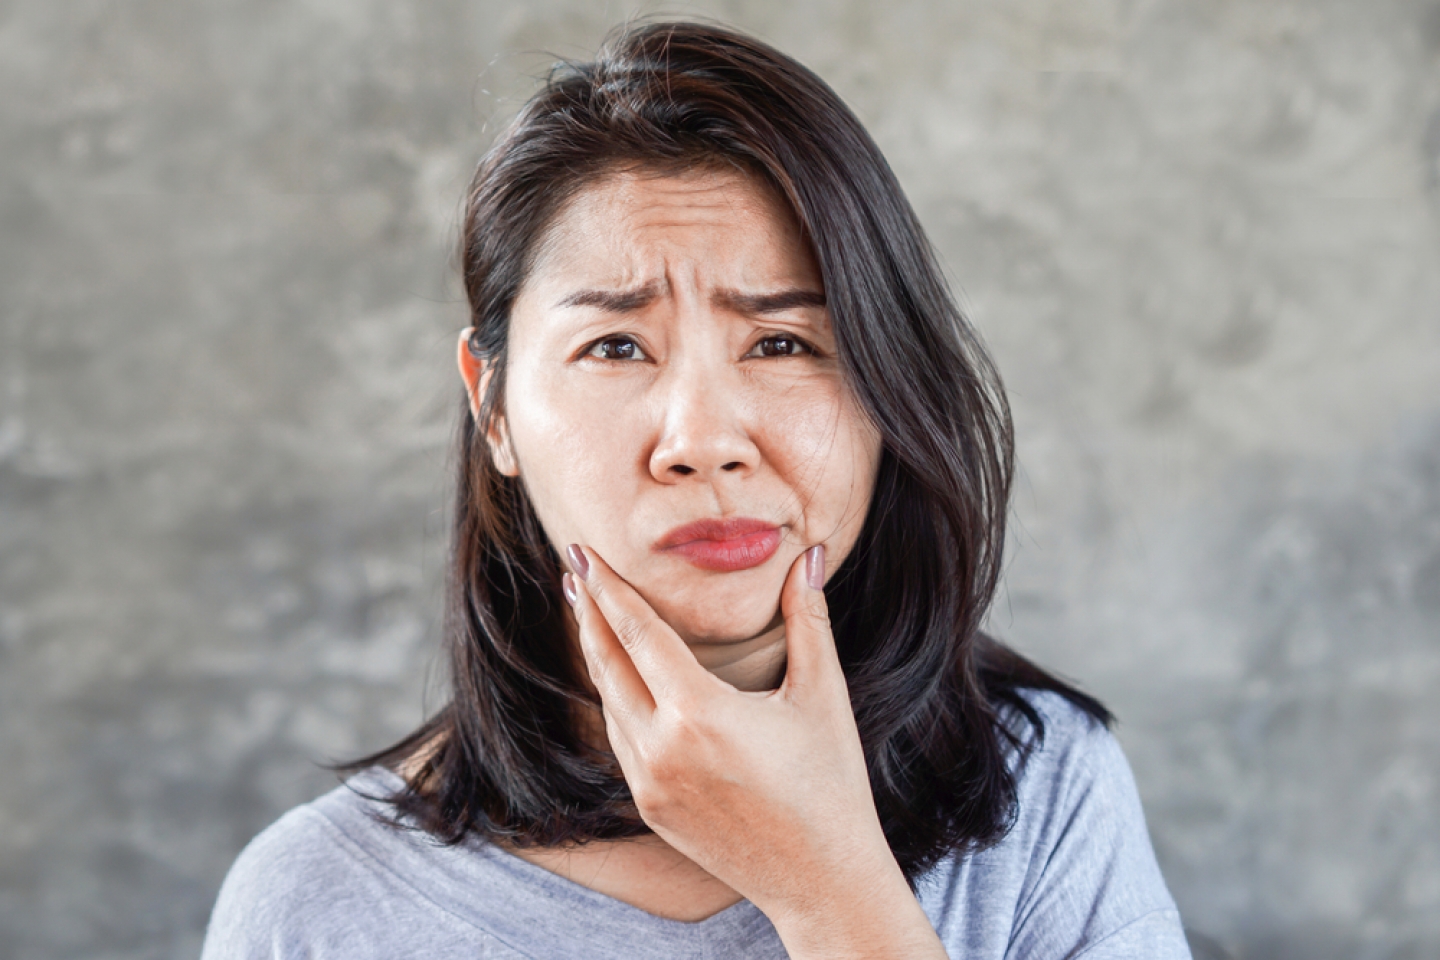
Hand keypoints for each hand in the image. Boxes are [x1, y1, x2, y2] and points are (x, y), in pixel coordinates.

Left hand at [563, 543, 947, 958]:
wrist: (822, 879)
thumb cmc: (830, 784)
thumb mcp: (822, 695)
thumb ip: (807, 618)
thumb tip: (808, 554)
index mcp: (700, 713)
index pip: (638, 633)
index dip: (608, 589)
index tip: (582, 553)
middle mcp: (662, 748)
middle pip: (608, 664)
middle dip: (589, 613)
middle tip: (575, 570)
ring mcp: (650, 783)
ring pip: (609, 704)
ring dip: (598, 656)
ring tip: (592, 617)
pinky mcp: (650, 808)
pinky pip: (621, 742)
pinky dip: (615, 701)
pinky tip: (619, 681)